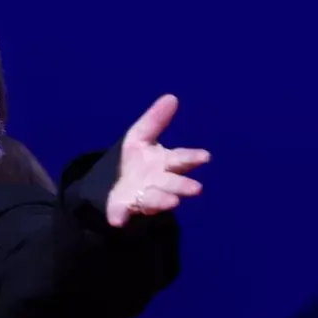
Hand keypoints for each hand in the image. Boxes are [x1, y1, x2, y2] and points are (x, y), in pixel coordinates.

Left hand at [106, 94, 209, 226]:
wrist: (113, 181)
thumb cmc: (136, 160)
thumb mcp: (141, 136)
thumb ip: (155, 120)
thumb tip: (171, 97)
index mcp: (164, 163)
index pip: (180, 159)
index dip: (192, 158)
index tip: (204, 157)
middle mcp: (157, 182)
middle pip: (172, 183)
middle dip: (182, 185)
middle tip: (195, 188)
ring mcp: (142, 196)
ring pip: (154, 200)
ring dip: (162, 200)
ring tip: (173, 202)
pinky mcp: (123, 207)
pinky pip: (121, 214)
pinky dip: (120, 216)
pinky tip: (118, 220)